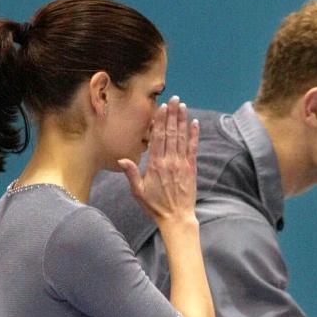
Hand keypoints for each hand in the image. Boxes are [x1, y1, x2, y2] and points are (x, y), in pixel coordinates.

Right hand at [118, 96, 198, 226]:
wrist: (176, 218)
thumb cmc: (155, 206)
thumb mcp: (138, 191)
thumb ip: (131, 174)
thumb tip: (122, 159)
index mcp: (155, 164)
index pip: (158, 137)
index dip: (160, 121)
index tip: (162, 107)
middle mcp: (169, 161)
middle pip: (171, 133)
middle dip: (172, 114)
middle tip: (174, 99)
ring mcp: (182, 164)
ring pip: (182, 137)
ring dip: (182, 120)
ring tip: (182, 105)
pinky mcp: (191, 169)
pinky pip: (193, 148)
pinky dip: (194, 135)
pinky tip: (194, 123)